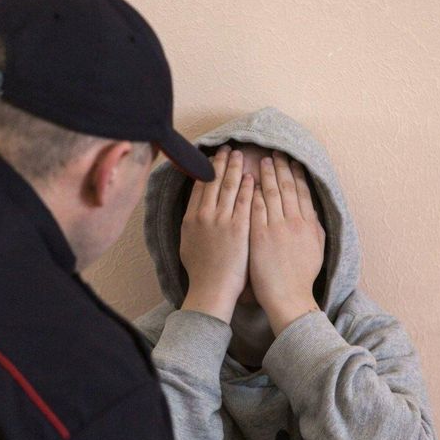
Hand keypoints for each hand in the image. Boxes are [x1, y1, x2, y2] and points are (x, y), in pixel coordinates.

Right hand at [179, 146, 254, 322]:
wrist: (211, 290)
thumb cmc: (201, 273)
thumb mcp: (187, 245)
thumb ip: (192, 226)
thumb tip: (194, 214)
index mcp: (190, 219)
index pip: (199, 186)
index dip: (206, 170)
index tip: (212, 158)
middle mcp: (204, 215)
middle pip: (214, 181)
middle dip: (222, 162)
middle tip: (228, 149)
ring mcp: (222, 221)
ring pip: (229, 186)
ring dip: (235, 168)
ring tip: (241, 156)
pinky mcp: (240, 228)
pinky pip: (245, 201)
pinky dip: (248, 187)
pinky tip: (252, 177)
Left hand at [249, 151, 324, 335]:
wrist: (288, 297)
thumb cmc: (301, 277)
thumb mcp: (316, 248)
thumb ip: (314, 226)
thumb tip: (311, 209)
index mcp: (308, 223)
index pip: (302, 191)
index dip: (296, 174)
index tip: (291, 161)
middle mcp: (293, 222)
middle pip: (285, 187)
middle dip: (280, 167)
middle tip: (274, 153)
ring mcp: (275, 228)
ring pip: (269, 193)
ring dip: (265, 175)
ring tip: (260, 161)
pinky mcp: (258, 236)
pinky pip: (253, 208)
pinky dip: (251, 193)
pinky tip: (246, 182)